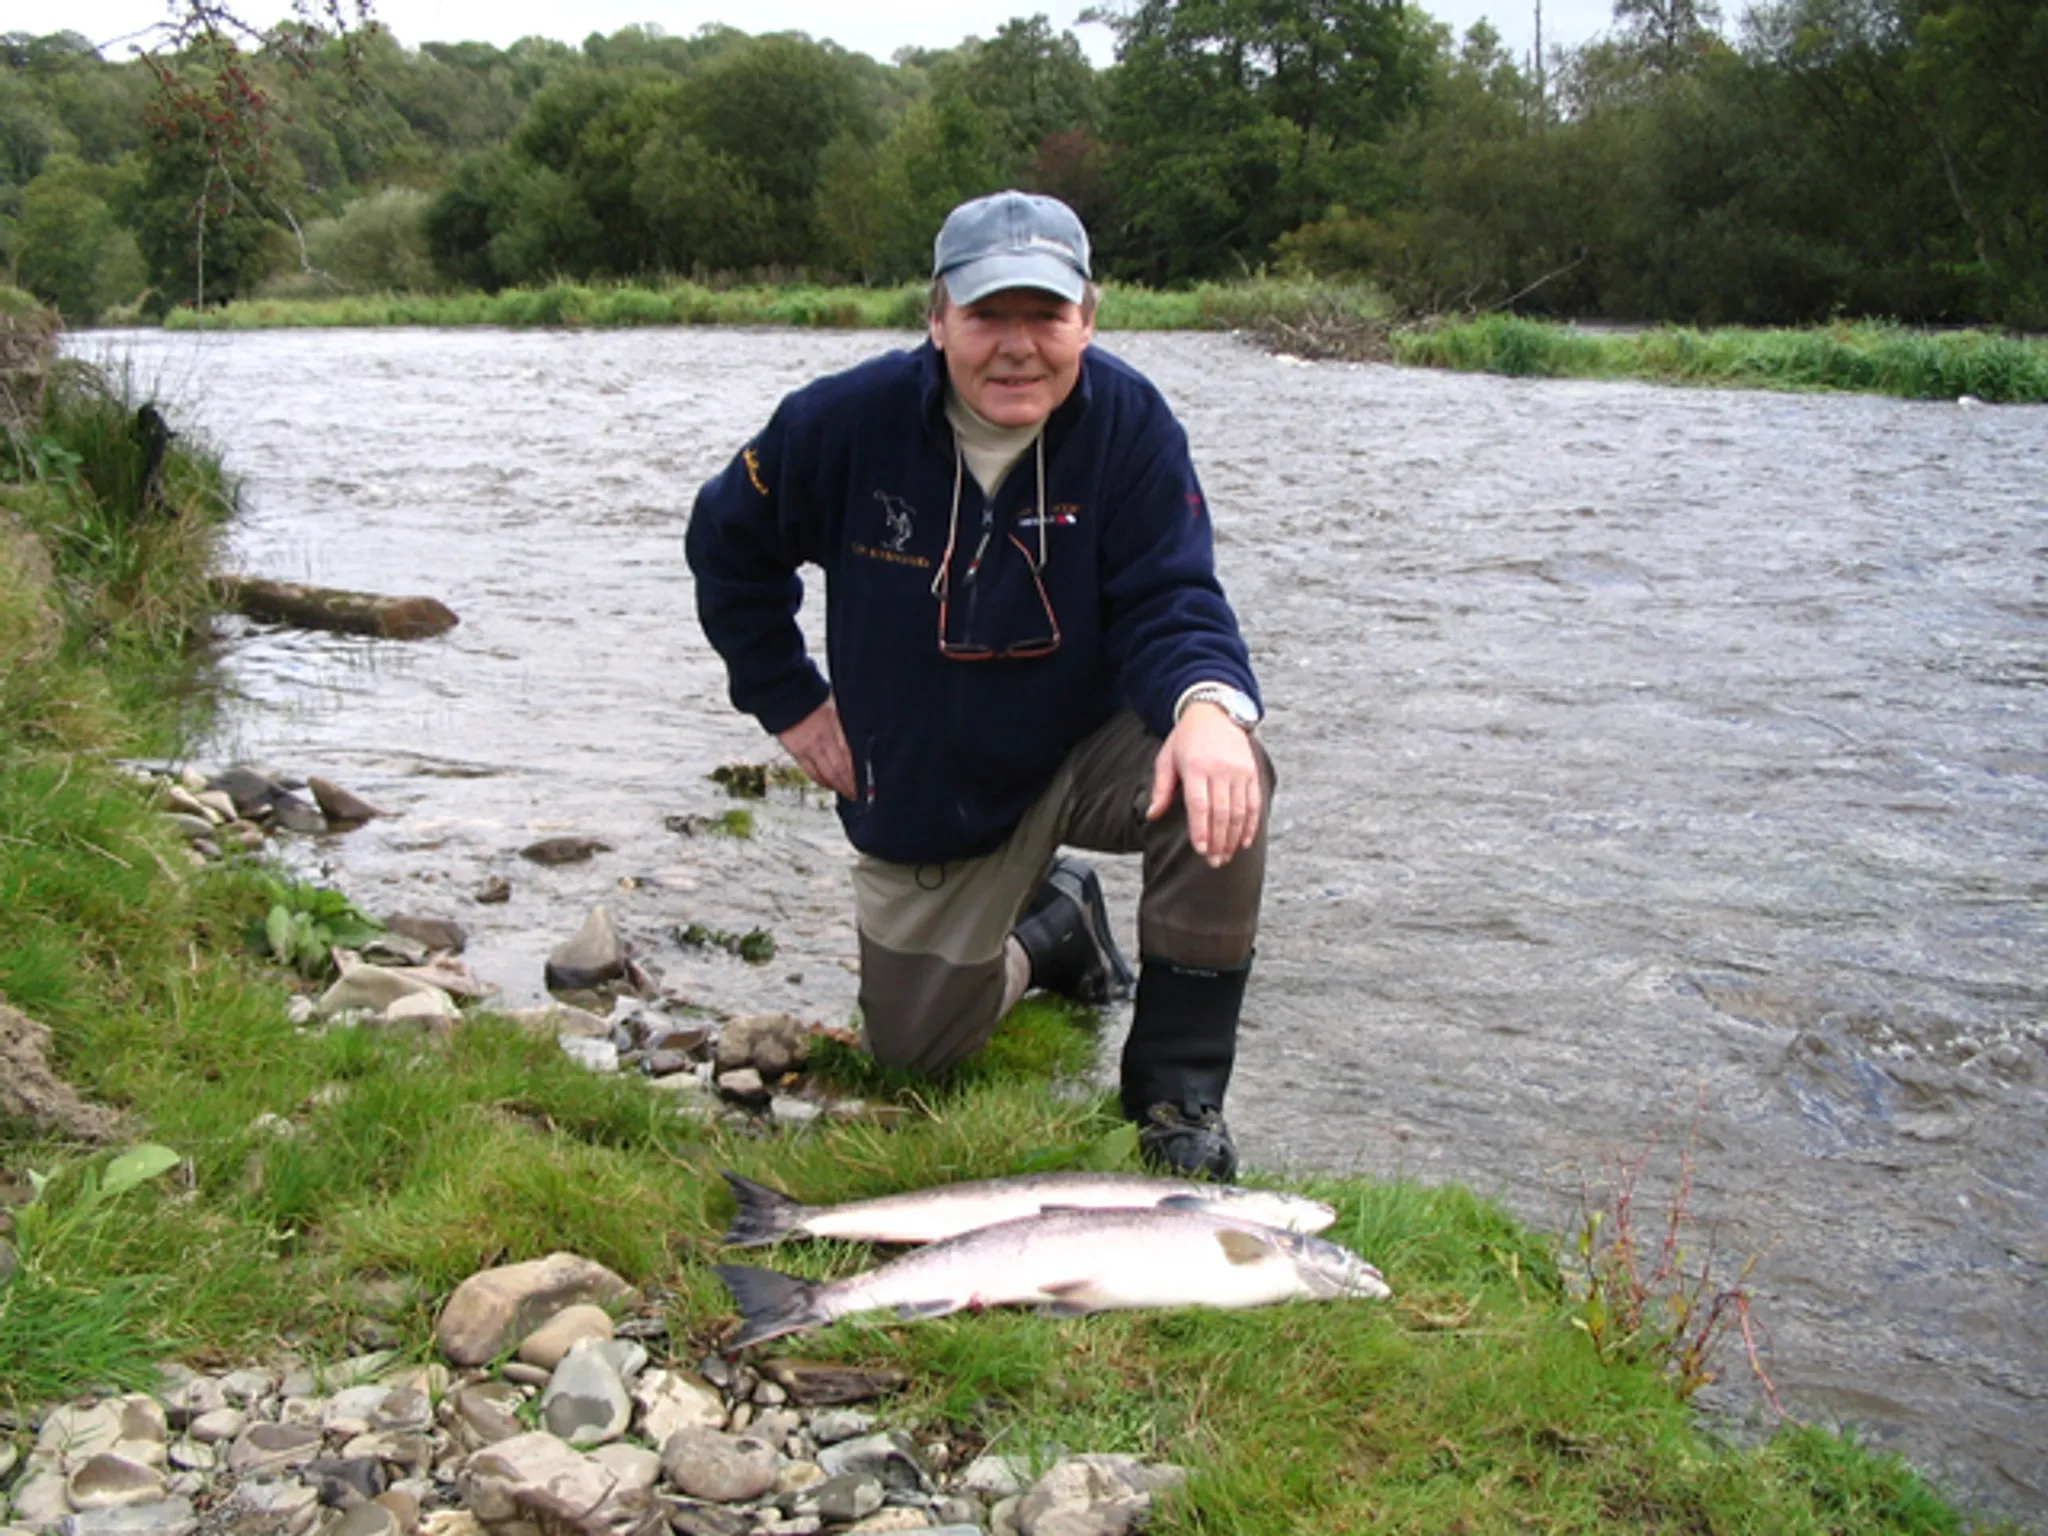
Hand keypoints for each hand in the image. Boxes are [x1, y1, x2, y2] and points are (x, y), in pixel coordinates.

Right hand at [777, 698, 855, 798]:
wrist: (784, 694)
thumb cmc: (811, 697)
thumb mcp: (835, 706)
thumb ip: (844, 724)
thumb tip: (857, 738)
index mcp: (836, 726)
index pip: (850, 755)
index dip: (858, 772)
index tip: (866, 781)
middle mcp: (824, 739)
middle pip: (840, 769)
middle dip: (850, 784)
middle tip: (857, 793)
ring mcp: (810, 748)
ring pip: (826, 774)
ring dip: (838, 786)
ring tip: (846, 793)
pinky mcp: (797, 752)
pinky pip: (811, 772)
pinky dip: (821, 781)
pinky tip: (828, 785)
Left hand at [1146, 702, 1260, 866]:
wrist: (1215, 712)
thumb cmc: (1186, 739)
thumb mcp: (1167, 758)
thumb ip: (1161, 788)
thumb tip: (1152, 815)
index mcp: (1195, 767)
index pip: (1199, 805)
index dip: (1201, 830)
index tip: (1201, 851)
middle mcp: (1220, 769)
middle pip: (1221, 812)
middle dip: (1218, 841)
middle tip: (1214, 862)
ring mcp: (1239, 771)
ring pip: (1239, 811)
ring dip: (1233, 837)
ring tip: (1226, 856)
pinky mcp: (1251, 772)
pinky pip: (1253, 803)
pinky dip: (1250, 824)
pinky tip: (1244, 841)